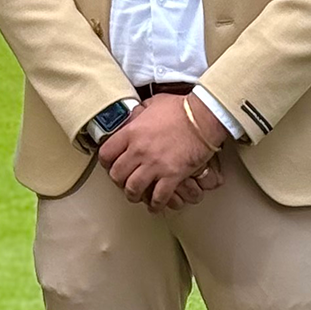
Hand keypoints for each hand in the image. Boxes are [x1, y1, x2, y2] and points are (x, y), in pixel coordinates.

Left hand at [99, 94, 227, 213]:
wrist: (204, 116)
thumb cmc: (182, 108)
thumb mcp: (153, 103)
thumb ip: (140, 113)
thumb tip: (135, 116)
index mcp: (131, 132)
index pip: (106, 153)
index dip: (106, 162)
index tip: (110, 165)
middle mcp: (139, 150)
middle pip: (117, 175)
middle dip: (118, 181)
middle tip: (123, 182)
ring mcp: (155, 164)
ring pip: (133, 189)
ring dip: (134, 195)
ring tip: (137, 195)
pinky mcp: (172, 175)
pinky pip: (158, 197)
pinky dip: (156, 204)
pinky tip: (155, 205)